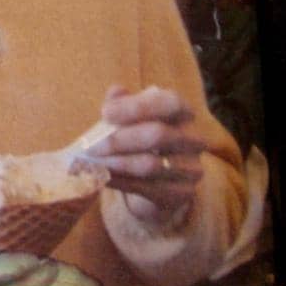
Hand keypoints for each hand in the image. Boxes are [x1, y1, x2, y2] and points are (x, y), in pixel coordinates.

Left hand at [73, 85, 206, 221]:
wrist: (156, 181)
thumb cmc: (141, 141)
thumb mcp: (131, 119)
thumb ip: (123, 103)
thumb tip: (116, 92)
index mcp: (183, 112)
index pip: (169, 102)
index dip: (137, 107)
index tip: (105, 112)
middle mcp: (194, 139)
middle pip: (158, 135)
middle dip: (119, 140)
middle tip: (91, 146)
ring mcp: (191, 168)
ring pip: (151, 165)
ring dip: (116, 163)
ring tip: (93, 163)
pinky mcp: (183, 193)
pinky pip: (148, 188)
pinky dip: (121, 182)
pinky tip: (103, 177)